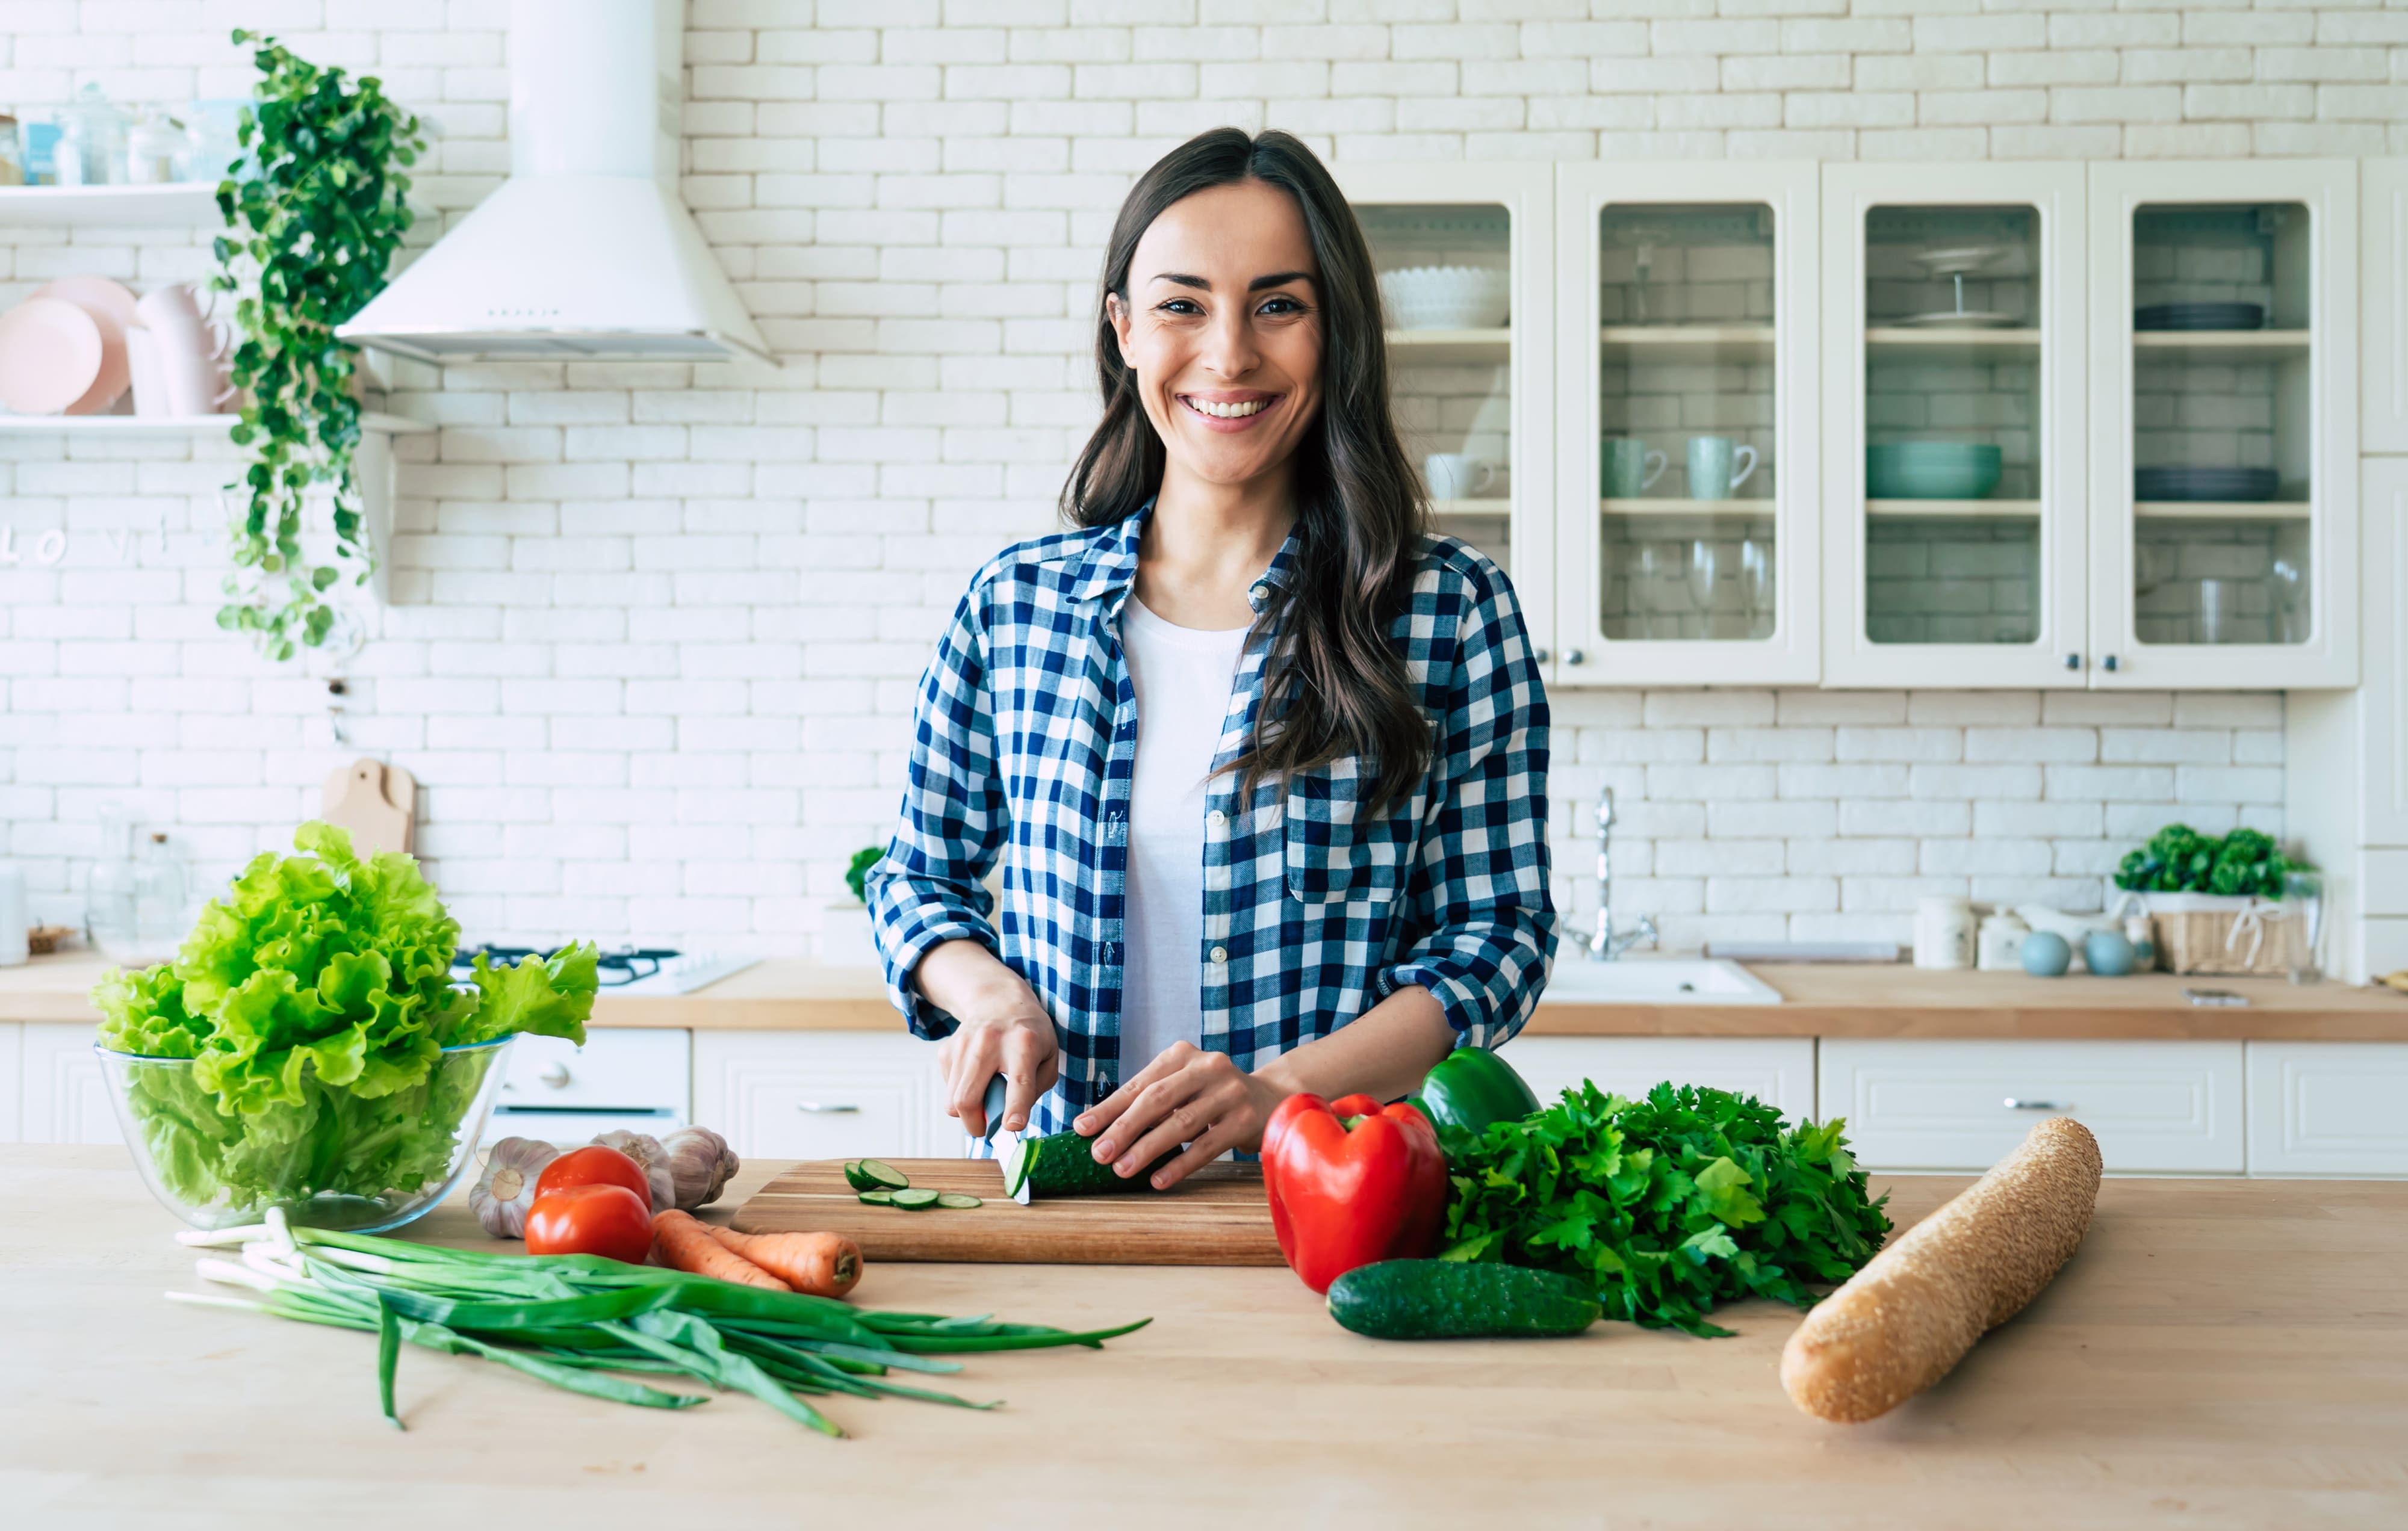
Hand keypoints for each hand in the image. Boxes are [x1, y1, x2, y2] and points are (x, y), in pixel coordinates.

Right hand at [920, 944, 1059, 1136]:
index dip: (1015, 1107)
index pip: (1019, 1080)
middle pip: (968, 1097)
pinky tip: (975, 1079)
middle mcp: (990, 1041)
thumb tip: (1007, 1120)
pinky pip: (949, 1089)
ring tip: (984, 1099)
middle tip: (986, 1129)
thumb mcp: (1048, 1057)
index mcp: (1024, 1043)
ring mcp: (963, 1044)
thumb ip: (1034, 1089)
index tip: (1012, 1127)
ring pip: (953, 1100)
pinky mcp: (946, 1050)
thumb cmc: (1029, 1035)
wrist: (998, 1001)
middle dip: (975, 1125)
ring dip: (968, 1112)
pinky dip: (961, 1094)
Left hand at [1073, 1042, 1292, 1189]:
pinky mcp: (1245, 1119)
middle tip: (1098, 1154)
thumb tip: (1095, 1128)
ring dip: (1147, 1149)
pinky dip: (1180, 1165)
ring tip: (1122, 1169)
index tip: (1082, 1129)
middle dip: (1123, 1128)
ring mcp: (1229, 1092)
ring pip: (1180, 1123)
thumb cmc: (1211, 1096)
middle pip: (1157, 1100)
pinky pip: (1207, 1146)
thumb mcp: (1181, 1087)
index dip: (1108, 1108)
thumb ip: (1147, 1101)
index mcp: (1182, 1054)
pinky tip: (1158, 1179)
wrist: (1272, 1099)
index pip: (1139, 1084)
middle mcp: (1207, 1067)